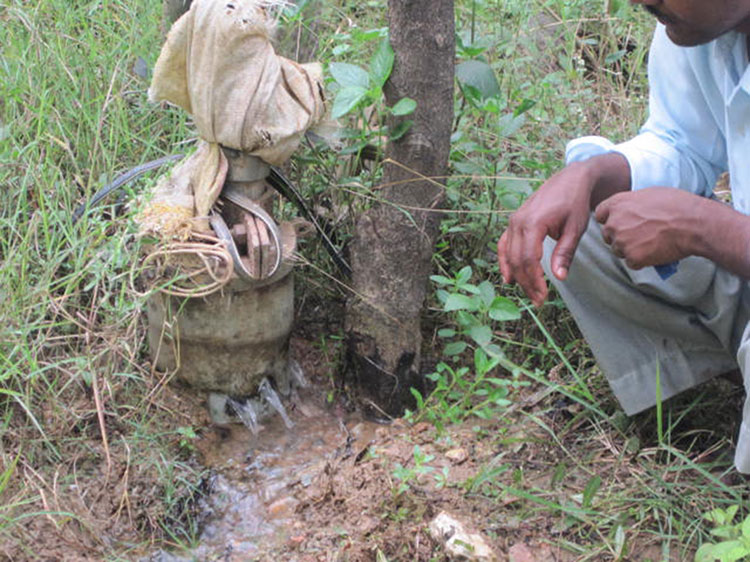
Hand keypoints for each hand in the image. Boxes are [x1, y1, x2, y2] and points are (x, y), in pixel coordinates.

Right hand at [497, 163, 595, 306]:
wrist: (570, 180)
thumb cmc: (574, 202)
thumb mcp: (574, 229)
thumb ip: (564, 253)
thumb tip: (559, 277)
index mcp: (533, 223)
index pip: (528, 259)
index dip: (534, 280)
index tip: (543, 296)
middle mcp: (518, 222)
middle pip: (516, 260)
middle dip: (526, 283)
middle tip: (539, 300)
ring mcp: (513, 221)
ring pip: (508, 255)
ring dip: (517, 276)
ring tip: (529, 293)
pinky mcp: (514, 222)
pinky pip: (503, 245)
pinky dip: (504, 262)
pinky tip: (508, 278)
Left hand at [593, 187, 698, 267]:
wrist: (693, 224)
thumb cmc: (677, 206)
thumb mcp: (649, 193)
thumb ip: (631, 202)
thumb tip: (628, 208)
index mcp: (617, 204)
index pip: (600, 213)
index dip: (610, 218)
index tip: (621, 222)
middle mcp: (614, 223)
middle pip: (608, 234)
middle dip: (620, 236)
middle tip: (640, 235)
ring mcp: (622, 241)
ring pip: (618, 250)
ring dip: (630, 249)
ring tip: (651, 243)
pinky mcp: (632, 257)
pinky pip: (631, 263)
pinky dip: (641, 261)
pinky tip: (655, 252)